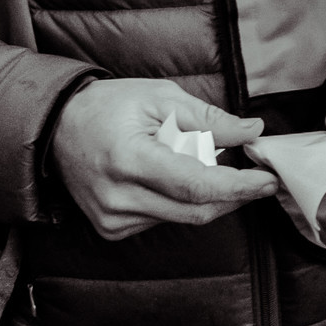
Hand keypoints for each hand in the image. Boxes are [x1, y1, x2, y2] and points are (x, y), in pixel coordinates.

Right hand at [52, 79, 277, 240]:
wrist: (55, 127)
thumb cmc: (110, 106)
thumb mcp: (162, 97)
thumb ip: (210, 119)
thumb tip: (253, 132)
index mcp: (130, 161)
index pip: (197, 186)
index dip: (240, 186)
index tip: (269, 180)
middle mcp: (118, 198)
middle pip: (196, 209)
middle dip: (236, 195)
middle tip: (261, 177)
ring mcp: (112, 218)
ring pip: (184, 216)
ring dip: (210, 195)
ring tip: (211, 162)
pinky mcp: (112, 228)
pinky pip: (164, 218)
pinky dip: (183, 199)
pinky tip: (179, 175)